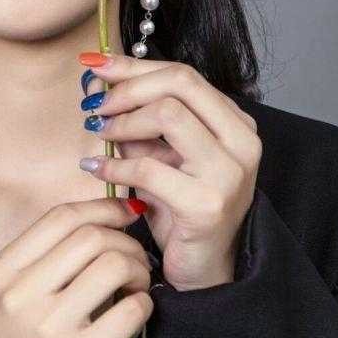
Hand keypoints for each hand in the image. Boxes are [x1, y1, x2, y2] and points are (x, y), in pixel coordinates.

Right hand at [0, 197, 153, 337]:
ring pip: (113, 266)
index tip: (125, 214)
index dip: (103, 206)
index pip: (61, 217)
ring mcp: (48, 328)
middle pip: (91, 236)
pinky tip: (137, 313)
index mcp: (0, 274)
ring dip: (138, 270)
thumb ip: (38, 263)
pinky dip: (143, 305)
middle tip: (135, 260)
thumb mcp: (3, 301)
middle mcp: (20, 295)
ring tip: (136, 287)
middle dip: (125, 241)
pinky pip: (129, 312)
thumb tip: (95, 222)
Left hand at [79, 54, 261, 290]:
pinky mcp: (207, 204)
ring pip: (168, 114)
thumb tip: (99, 82)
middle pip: (180, 83)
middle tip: (95, 104)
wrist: (203, 273)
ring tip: (99, 134)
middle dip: (128, 87)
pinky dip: (115, 165)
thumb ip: (140, 122)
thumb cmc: (181, 212)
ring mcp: (229, 173)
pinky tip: (97, 169)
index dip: (134, 65)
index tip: (95, 64)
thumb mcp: (162, 157)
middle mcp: (242, 142)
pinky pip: (149, 167)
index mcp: (235, 123)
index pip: (183, 74)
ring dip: (123, 121)